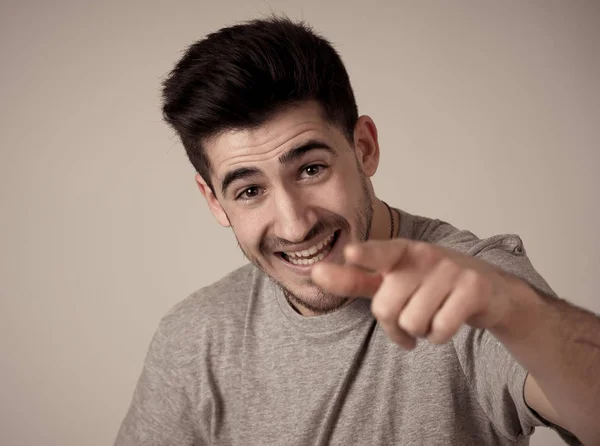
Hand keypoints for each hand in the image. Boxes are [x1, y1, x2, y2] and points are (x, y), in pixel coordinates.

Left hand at [311, 238, 519, 348]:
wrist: (489, 290)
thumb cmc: (430, 284)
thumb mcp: (393, 279)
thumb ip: (355, 279)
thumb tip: (316, 272)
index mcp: (400, 251)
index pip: (379, 252)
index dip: (364, 254)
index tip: (350, 253)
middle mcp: (424, 256)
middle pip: (386, 307)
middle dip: (394, 326)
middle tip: (408, 322)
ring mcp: (451, 270)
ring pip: (413, 323)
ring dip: (419, 331)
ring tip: (431, 316)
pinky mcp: (473, 289)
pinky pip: (440, 330)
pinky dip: (439, 336)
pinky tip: (446, 322)